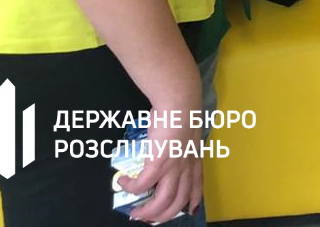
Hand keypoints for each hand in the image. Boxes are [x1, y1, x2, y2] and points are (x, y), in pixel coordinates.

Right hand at [120, 102, 202, 223]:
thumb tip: (163, 149)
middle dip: (161, 216)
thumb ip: (178, 146)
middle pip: (177, 203)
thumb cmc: (179, 113)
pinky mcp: (159, 164)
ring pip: (162, 202)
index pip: (196, 186)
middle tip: (147, 217)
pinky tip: (123, 182)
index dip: (193, 201)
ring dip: (147, 212)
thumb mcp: (184, 134)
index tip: (189, 209)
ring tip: (134, 212)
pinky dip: (130, 187)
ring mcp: (173, 168)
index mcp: (194, 160)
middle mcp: (186, 168)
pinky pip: (141, 185)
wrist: (179, 103)